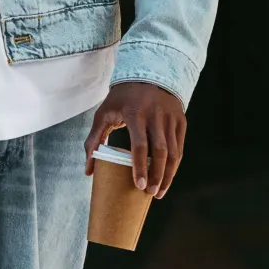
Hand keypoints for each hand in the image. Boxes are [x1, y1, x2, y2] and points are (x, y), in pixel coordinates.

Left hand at [84, 81, 186, 198]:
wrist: (147, 74)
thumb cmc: (121, 99)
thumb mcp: (103, 114)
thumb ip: (94, 141)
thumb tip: (88, 171)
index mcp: (134, 112)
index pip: (140, 145)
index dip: (140, 167)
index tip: (138, 186)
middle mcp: (155, 115)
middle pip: (160, 152)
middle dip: (157, 176)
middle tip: (151, 194)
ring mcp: (170, 118)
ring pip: (173, 152)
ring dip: (168, 174)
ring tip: (159, 191)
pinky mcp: (180, 120)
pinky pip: (179, 147)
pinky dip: (174, 164)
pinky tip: (167, 177)